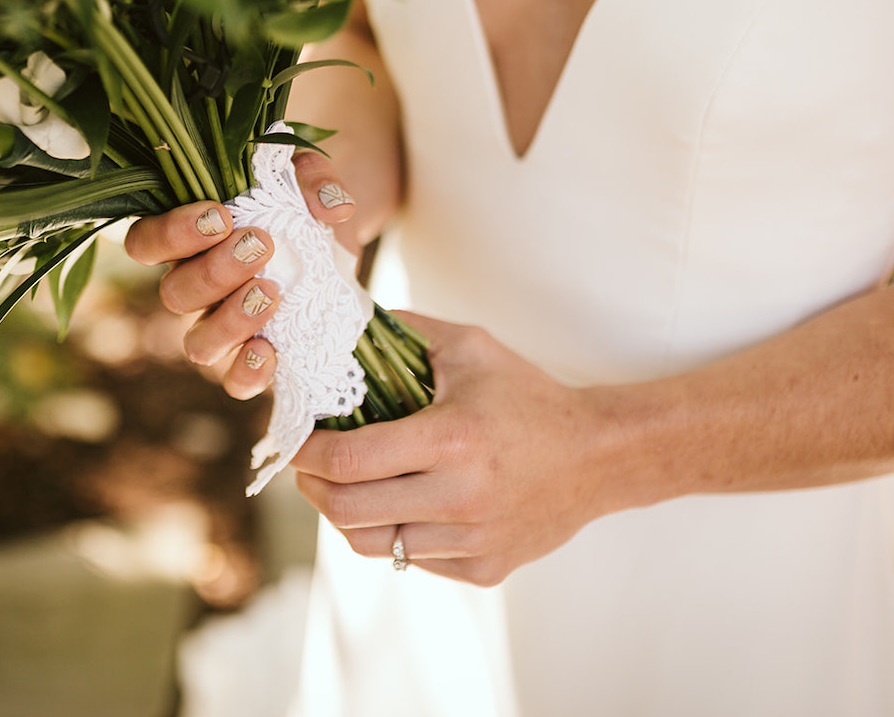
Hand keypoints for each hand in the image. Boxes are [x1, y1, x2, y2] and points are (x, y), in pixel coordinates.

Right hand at [122, 151, 357, 397]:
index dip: (172, 233)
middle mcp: (193, 285)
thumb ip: (312, 179)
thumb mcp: (304, 176)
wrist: (333, 242)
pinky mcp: (254, 353)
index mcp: (185, 238)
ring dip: (231, 321)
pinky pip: (234, 381)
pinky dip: (248, 374)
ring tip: (272, 293)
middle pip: (174, 294)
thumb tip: (332, 206)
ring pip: (198, 343)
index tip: (222, 216)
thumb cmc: (299, 200)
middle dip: (216, 271)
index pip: (146, 242)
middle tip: (261, 245)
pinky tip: (271, 352)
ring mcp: (220, 325)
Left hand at [293, 312, 625, 586]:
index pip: (349, 459)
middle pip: (347, 511)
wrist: (599, 456)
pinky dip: (392, 532)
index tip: (293, 437)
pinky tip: (399, 502)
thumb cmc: (529, 396)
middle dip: (312, 486)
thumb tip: (344, 324)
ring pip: (373, 544)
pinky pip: (411, 558)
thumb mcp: (470, 348)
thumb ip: (405, 331)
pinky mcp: (483, 568)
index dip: (306, 451)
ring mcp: (472, 541)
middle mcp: (460, 498)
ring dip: (346, 513)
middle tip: (307, 465)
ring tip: (347, 484)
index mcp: (452, 439)